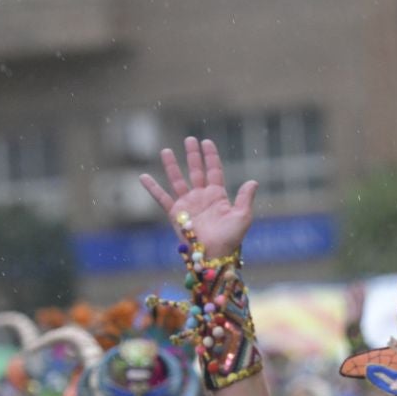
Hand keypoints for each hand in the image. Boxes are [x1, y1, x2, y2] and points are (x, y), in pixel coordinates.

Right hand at [139, 136, 258, 257]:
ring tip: (166, 150)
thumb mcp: (242, 217)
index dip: (210, 156)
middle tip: (190, 139)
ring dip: (172, 166)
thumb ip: (245, 198)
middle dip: (193, 155)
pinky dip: (152, 188)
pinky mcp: (175, 214)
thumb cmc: (230, 239)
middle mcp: (201, 197)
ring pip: (178, 180)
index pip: (214, 170)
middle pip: (195, 171)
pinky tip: (143, 176)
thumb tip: (253, 181)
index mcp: (218, 196)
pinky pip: (161, 198)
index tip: (207, 141)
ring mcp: (187, 205)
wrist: (212, 256)